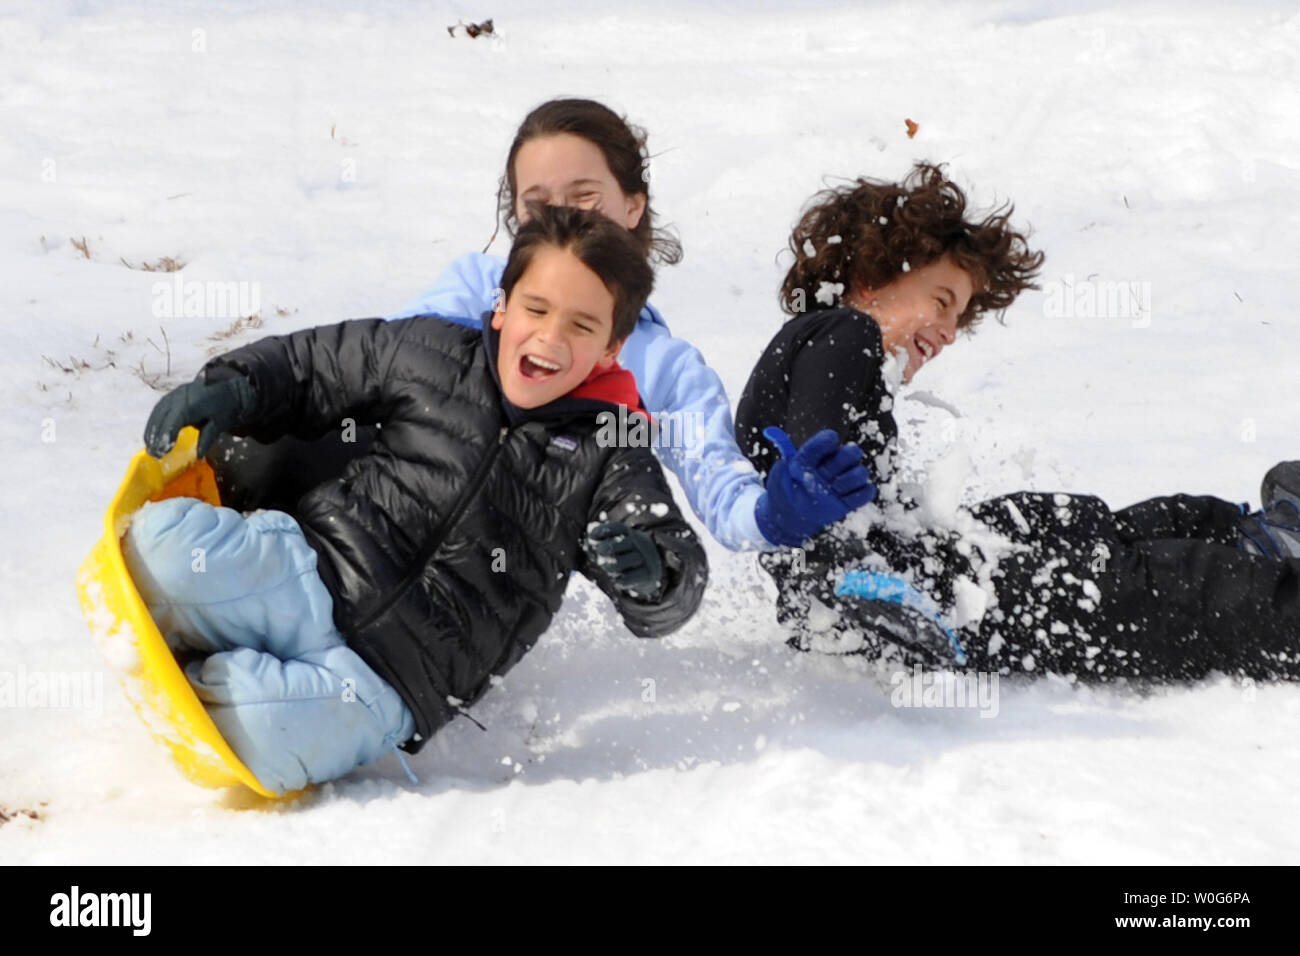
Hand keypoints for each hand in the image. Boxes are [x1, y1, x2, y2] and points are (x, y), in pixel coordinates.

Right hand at [144, 374, 257, 458]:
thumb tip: (198, 456)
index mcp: (191, 405)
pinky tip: (153, 433)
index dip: (166, 437)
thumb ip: (207, 438)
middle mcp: (179, 397)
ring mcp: (174, 394)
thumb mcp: (220, 424)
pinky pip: (159, 408)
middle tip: (154, 454)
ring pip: (157, 413)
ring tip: (150, 446)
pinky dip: (154, 421)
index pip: (173, 422)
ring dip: (151, 430)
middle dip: (155, 437)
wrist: (229, 387)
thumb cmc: (226, 407)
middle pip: (161, 418)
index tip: (162, 452)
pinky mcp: (172, 395)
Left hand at [584, 521, 664, 600]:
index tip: (591, 535)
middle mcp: (639, 544)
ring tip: (605, 568)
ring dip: (610, 566)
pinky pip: (629, 578)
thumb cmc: (627, 554)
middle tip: (597, 552)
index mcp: (631, 534)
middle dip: (605, 547)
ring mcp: (644, 559)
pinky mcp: (647, 574)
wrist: (653, 569)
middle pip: (620, 543)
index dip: (602, 530)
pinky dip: (620, 581)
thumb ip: (602, 538)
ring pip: (622, 562)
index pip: (618, 528)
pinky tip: (616, 580)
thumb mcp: (618, 542)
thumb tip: (590, 529)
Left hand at [754, 426, 876, 547]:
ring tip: (834, 488)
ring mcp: (844, 481)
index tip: (828, 442)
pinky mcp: (851, 498)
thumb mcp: (780, 474)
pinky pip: (867, 492)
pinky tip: (843, 498)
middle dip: (845, 459)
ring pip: (861, 472)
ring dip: (849, 480)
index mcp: (816, 455)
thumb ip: (782, 457)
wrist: (791, 515)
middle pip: (853, 451)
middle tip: (830, 472)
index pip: (827, 440)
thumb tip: (771, 433)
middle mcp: (833, 464)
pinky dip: (859, 494)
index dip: (827, 441)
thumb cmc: (786, 490)